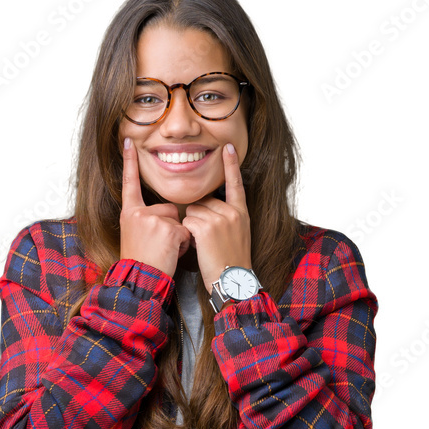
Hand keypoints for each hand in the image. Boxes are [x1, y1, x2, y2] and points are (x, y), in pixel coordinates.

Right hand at [120, 137, 191, 278]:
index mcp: (129, 213)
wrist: (138, 281)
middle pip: (168, 209)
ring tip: (164, 252)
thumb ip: (146, 220)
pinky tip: (170, 254)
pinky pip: (186, 231)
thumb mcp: (135, 236)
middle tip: (158, 247)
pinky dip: (183, 245)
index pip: (130, 183)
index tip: (128, 142)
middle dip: (171, 228)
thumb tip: (169, 214)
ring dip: (179, 237)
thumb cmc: (140, 264)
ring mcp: (152, 220)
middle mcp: (139, 213)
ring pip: (179, 220)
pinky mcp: (167, 229)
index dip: (129, 162)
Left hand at [181, 144, 251, 293]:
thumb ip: (226, 217)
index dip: (231, 165)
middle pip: (203, 201)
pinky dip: (187, 235)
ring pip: (192, 211)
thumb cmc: (231, 263)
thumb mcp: (237, 235)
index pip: (236, 184)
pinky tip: (198, 247)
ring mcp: (220, 219)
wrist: (234, 282)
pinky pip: (187, 222)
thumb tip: (206, 206)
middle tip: (207, 238)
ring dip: (191, 226)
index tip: (228, 147)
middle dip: (198, 216)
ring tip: (204, 244)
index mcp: (241, 212)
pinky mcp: (206, 228)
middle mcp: (232, 212)